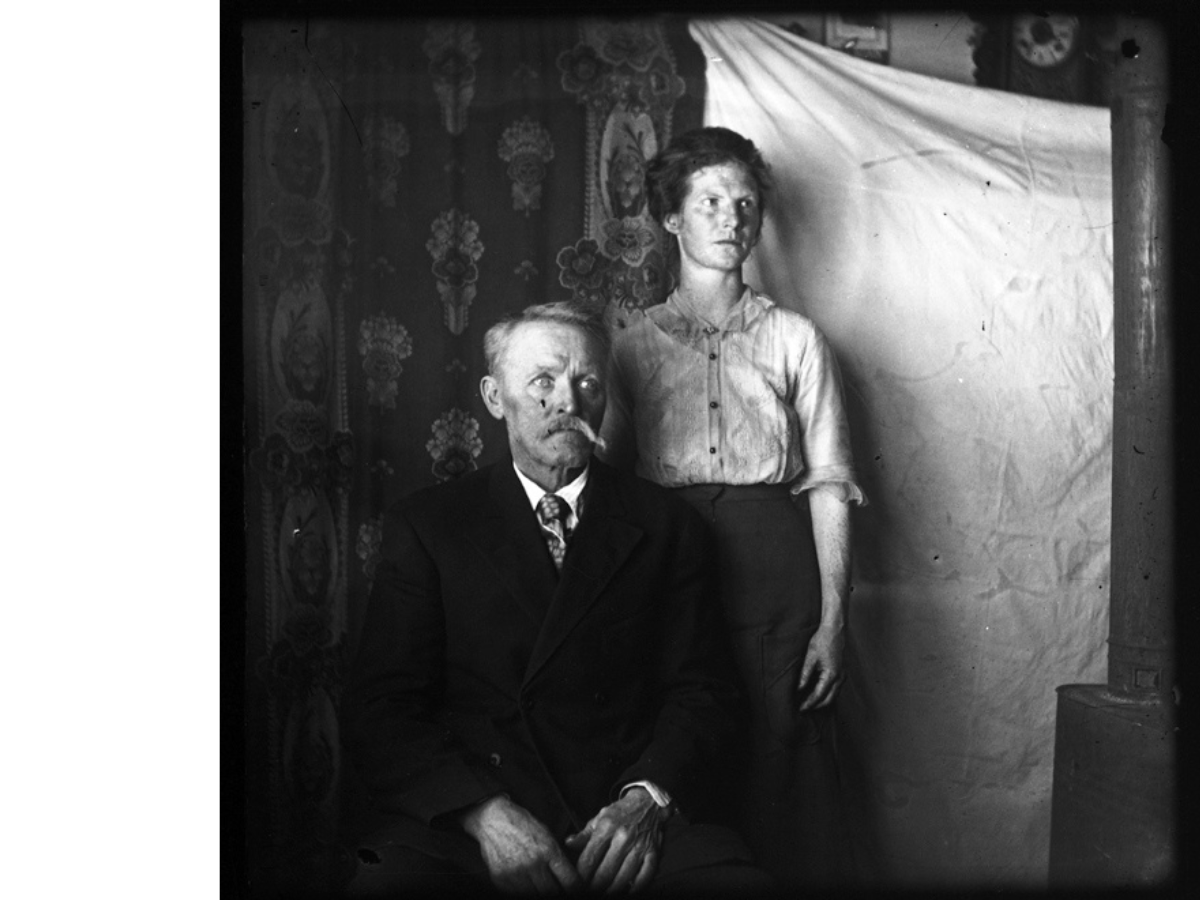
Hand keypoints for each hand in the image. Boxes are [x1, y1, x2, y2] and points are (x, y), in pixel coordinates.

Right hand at [459, 795, 581, 893]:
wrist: (493, 819)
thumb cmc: (521, 824)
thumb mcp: (546, 834)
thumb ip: (557, 856)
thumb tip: (569, 876)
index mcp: (548, 850)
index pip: (570, 881)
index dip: (575, 888)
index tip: (574, 889)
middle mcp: (533, 863)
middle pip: (553, 892)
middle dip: (556, 890)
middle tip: (554, 885)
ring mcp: (516, 873)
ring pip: (535, 894)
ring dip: (538, 890)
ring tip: (537, 881)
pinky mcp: (501, 879)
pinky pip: (517, 893)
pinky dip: (522, 889)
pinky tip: (523, 879)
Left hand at [564, 788, 667, 892]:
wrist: (648, 803)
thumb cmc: (622, 812)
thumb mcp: (599, 818)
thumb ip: (584, 834)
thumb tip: (568, 844)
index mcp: (607, 827)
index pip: (590, 858)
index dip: (581, 875)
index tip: (578, 882)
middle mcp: (623, 837)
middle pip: (605, 872)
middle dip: (594, 886)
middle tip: (589, 891)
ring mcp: (639, 846)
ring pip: (623, 878)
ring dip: (612, 890)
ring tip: (604, 893)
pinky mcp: (653, 852)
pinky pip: (645, 876)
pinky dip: (635, 887)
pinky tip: (626, 891)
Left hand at [796, 621, 844, 710]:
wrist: (834, 630)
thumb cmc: (822, 641)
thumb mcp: (810, 658)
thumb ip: (805, 675)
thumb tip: (799, 689)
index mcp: (831, 675)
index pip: (819, 695)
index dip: (809, 703)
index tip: (800, 709)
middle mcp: (840, 678)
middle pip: (829, 700)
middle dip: (816, 706)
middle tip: (804, 709)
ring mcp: (843, 676)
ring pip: (833, 696)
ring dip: (822, 701)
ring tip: (809, 704)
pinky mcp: (842, 673)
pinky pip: (835, 689)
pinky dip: (827, 694)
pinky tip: (818, 694)